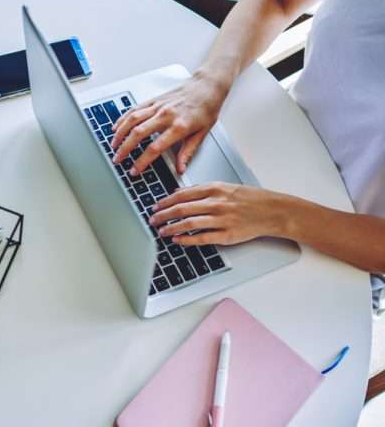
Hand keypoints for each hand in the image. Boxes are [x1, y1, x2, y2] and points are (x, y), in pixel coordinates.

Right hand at [111, 70, 228, 175]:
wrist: (207, 85)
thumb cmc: (207, 107)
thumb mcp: (202, 133)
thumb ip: (188, 152)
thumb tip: (180, 169)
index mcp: (179, 127)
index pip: (155, 148)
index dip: (142, 161)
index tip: (134, 170)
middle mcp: (166, 115)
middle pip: (138, 134)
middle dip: (125, 149)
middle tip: (117, 159)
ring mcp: (158, 106)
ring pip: (132, 120)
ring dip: (120, 133)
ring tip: (113, 145)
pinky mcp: (154, 100)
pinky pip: (134, 109)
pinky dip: (123, 118)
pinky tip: (116, 127)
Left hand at [148, 182, 289, 245]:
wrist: (273, 211)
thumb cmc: (250, 199)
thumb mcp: (225, 187)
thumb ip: (202, 190)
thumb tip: (178, 193)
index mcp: (215, 189)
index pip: (182, 195)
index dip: (165, 202)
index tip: (155, 207)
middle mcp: (216, 203)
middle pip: (181, 209)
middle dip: (163, 215)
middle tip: (152, 220)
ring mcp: (221, 220)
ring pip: (189, 224)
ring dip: (171, 228)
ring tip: (161, 231)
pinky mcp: (227, 235)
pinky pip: (202, 238)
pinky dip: (187, 239)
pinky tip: (177, 240)